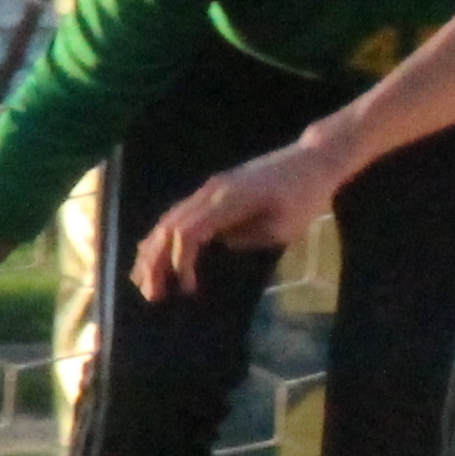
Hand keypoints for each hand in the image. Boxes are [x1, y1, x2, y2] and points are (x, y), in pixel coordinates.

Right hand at [136, 143, 336, 298]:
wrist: (311, 160)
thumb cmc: (305, 197)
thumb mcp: (284, 227)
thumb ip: (249, 238)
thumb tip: (222, 244)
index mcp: (228, 201)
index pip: (188, 233)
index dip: (180, 263)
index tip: (188, 290)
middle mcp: (211, 192)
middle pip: (170, 226)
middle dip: (155, 262)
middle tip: (151, 295)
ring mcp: (210, 188)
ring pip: (170, 218)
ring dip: (153, 250)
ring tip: (142, 280)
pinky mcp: (214, 190)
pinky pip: (181, 213)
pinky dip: (164, 235)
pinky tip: (154, 253)